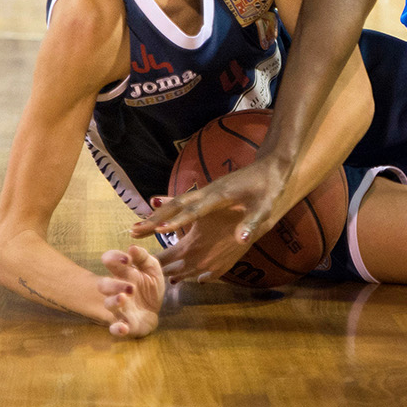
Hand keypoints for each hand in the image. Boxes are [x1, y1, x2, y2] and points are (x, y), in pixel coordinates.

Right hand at [98, 244, 164, 338]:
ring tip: (124, 298)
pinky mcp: (125, 324)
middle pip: (104, 285)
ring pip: (109, 304)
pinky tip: (122, 328)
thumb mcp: (152, 268)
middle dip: (113, 284)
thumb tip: (132, 248)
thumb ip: (143, 257)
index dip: (114, 258)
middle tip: (130, 286)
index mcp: (123, 273)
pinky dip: (117, 329)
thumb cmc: (150, 287)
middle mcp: (117, 289)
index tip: (127, 259)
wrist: (155, 310)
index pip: (110, 261)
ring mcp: (119, 307)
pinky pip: (115, 328)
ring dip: (114, 301)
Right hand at [130, 158, 286, 281]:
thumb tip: (242, 240)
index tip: (159, 231)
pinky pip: (182, 201)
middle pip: (177, 204)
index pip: (195, 210)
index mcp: (221, 195)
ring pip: (176, 202)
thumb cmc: (270, 186)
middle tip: (134, 231)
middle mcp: (209, 191)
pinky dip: (167, 208)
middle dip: (156, 218)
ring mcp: (207, 190)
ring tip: (137, 227)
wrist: (272, 165)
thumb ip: (252, 223)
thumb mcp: (266, 207)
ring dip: (157, 214)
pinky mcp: (208, 192)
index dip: (177, 221)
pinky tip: (156, 214)